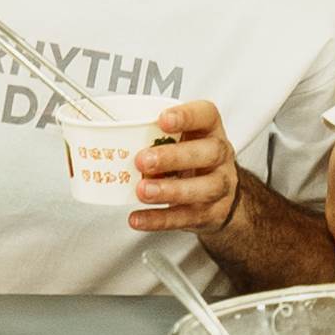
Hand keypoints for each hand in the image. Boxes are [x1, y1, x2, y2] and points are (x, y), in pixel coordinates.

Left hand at [127, 98, 238, 234]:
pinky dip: (159, 219)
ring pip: (202, 188)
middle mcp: (220, 157)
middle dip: (174, 157)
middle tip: (142, 160)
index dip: (186, 116)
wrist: (223, 198)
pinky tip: (138, 218)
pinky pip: (185, 217)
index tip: (162, 120)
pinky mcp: (209, 214)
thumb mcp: (183, 141)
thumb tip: (110, 140)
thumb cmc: (192, 160)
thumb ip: (156, 138)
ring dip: (169, 190)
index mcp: (210, 131)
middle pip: (208, 153)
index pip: (206, 115)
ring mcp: (218, 186)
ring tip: (142, 191)